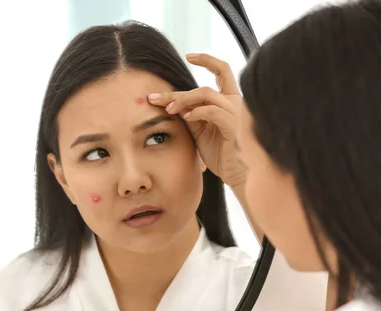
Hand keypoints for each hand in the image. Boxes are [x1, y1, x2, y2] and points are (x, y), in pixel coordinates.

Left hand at [148, 53, 245, 187]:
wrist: (235, 173)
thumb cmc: (219, 152)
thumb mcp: (200, 129)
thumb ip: (190, 113)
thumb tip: (171, 102)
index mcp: (230, 100)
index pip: (222, 71)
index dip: (207, 60)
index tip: (189, 56)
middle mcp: (235, 102)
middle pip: (203, 87)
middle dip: (177, 94)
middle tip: (156, 100)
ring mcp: (236, 112)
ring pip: (206, 95)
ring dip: (183, 100)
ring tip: (168, 111)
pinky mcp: (233, 125)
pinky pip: (212, 111)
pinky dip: (196, 112)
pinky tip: (186, 118)